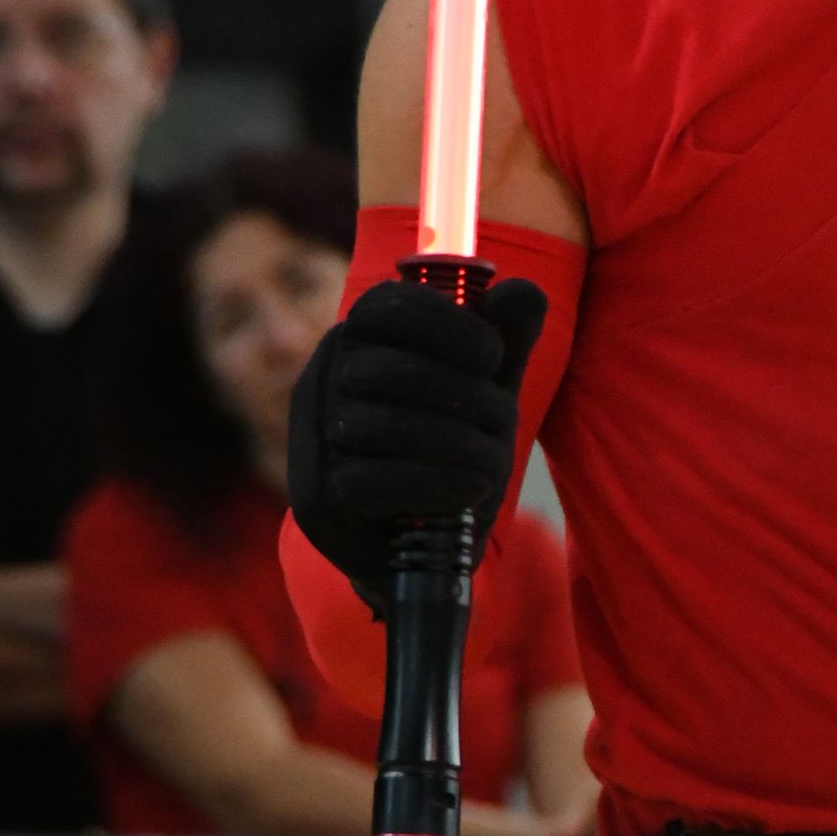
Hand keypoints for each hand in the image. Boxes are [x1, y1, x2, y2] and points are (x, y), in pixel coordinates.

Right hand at [287, 278, 548, 603]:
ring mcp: (314, 442)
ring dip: (457, 443)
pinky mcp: (321, 499)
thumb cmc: (452, 448)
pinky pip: (377, 481)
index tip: (493, 354)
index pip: (384, 306)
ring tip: (490, 459)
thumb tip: (522, 291)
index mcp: (355, 340)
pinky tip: (470, 488)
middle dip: (464, 393)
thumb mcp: (486, 387)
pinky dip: (438, 484)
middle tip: (501, 417)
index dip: (446, 324)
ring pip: (386, 427)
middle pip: (391, 369)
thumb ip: (504, 340)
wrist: (422, 543)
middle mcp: (321, 382)